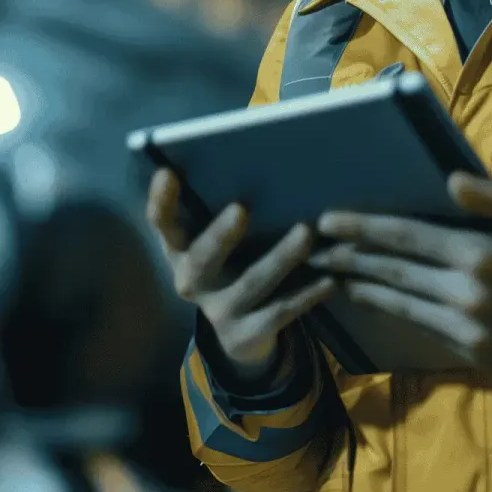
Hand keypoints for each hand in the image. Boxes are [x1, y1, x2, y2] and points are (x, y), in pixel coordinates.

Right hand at [145, 169, 335, 379]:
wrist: (239, 335)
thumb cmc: (230, 267)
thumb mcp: (217, 243)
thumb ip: (219, 212)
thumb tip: (249, 156)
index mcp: (180, 252)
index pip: (163, 225)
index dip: (162, 202)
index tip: (168, 173)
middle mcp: (192, 282)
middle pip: (202, 260)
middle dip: (219, 236)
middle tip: (240, 209)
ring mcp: (220, 311)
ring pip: (251, 283)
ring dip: (279, 258)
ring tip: (305, 234)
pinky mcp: (248, 334)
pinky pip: (280, 312)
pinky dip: (306, 295)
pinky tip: (329, 280)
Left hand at [309, 172, 491, 374]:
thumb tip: (448, 180)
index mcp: (480, 254)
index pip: (405, 237)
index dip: (363, 228)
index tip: (328, 221)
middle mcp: (466, 294)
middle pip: (393, 272)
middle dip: (349, 258)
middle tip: (313, 248)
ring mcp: (467, 328)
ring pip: (400, 303)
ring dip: (360, 287)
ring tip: (330, 274)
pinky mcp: (472, 352)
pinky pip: (420, 327)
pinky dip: (391, 311)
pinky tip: (374, 300)